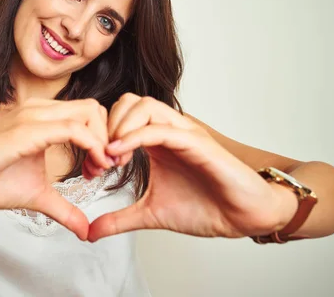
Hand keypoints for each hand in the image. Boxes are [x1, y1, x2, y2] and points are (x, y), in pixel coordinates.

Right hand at [0, 98, 113, 240]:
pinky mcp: (26, 130)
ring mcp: (33, 117)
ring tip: (97, 171)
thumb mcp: (38, 196)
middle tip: (104, 169)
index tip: (101, 169)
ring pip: (88, 113)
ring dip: (103, 142)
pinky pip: (72, 129)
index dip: (104, 139)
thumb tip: (85, 230)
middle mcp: (40, 110)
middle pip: (95, 109)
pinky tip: (90, 170)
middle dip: (110, 137)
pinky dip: (91, 147)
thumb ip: (64, 208)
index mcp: (43, 118)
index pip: (89, 114)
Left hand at [87, 93, 293, 241]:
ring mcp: (184, 133)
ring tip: (111, 157)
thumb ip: (119, 218)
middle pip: (129, 101)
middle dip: (107, 124)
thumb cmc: (205, 207)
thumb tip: (90, 232)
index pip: (120, 114)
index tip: (92, 165)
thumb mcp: (151, 213)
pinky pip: (162, 128)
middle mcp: (169, 131)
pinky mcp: (198, 143)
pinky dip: (136, 136)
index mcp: (156, 141)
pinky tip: (120, 154)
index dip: (100, 134)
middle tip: (100, 157)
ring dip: (120, 127)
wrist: (243, 217)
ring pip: (145, 106)